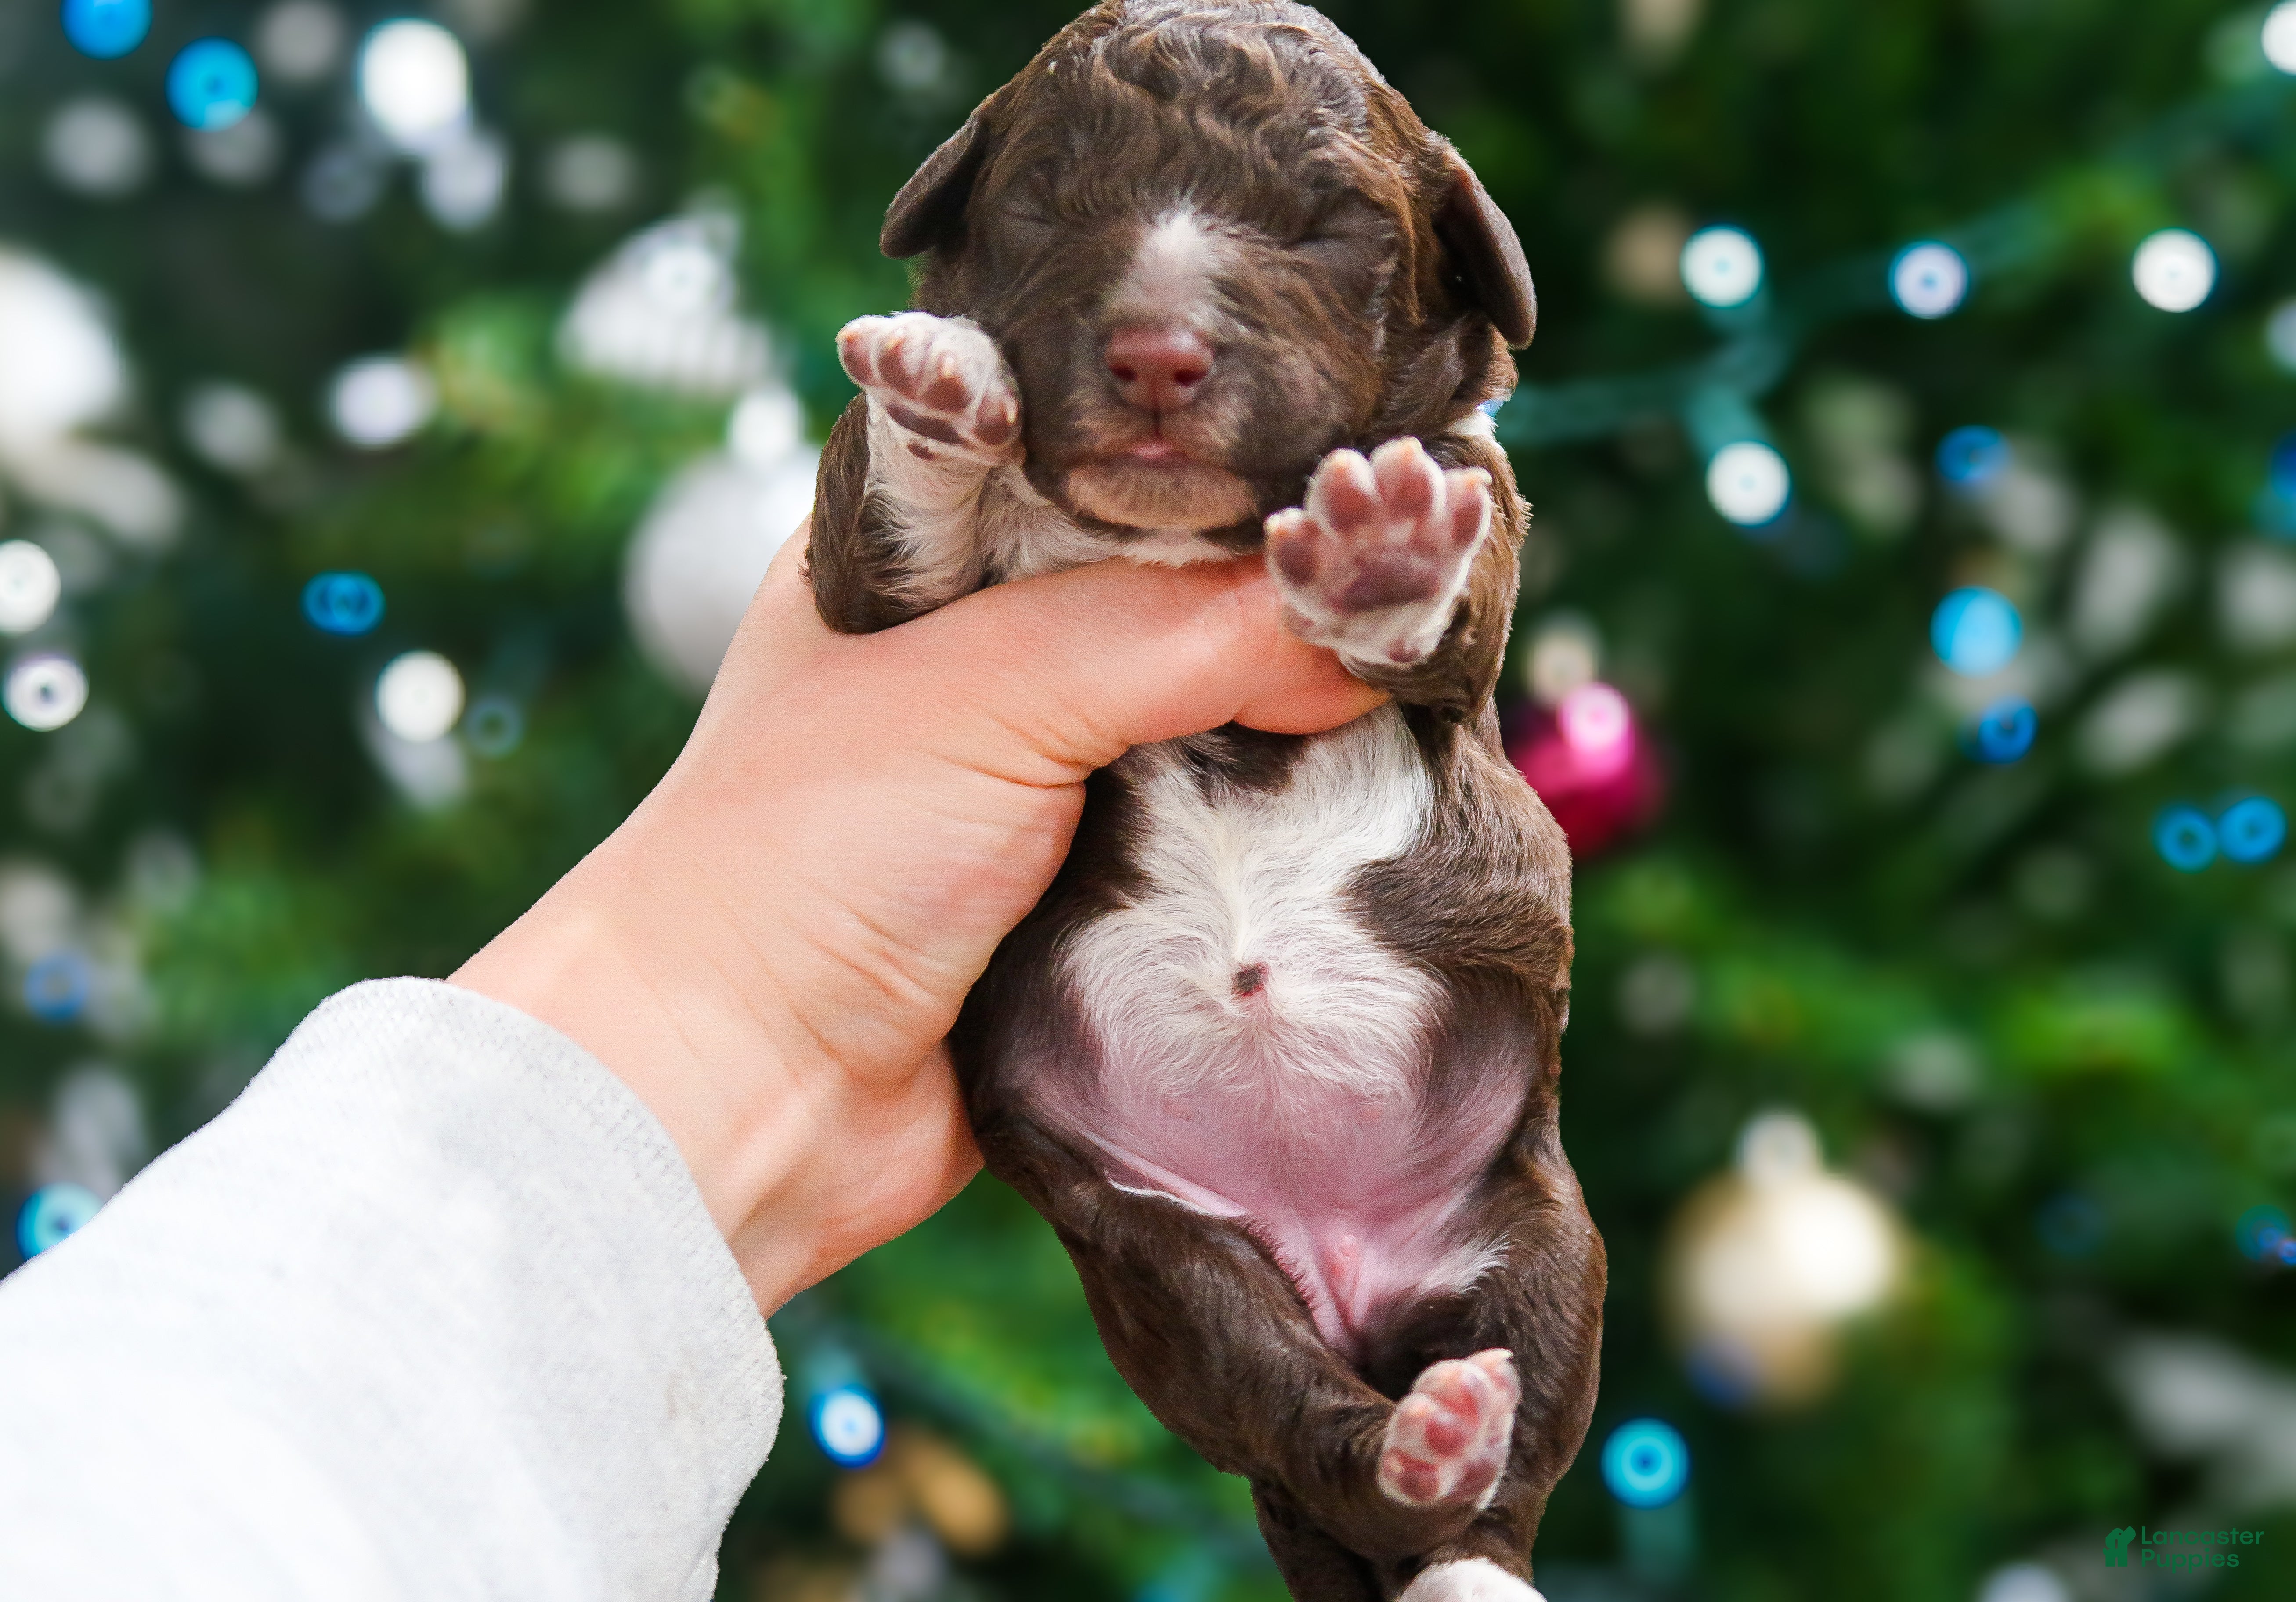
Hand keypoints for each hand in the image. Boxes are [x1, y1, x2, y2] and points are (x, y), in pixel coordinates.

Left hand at [454, 526, 1385, 1312]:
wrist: (739, 1098)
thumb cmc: (808, 857)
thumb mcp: (994, 688)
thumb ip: (1182, 634)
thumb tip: (1364, 633)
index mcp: (927, 552)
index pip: (1116, 464)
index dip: (1236, 462)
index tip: (1364, 468)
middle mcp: (987, 653)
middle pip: (1182, 590)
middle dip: (1288, 596)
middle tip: (1416, 574)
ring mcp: (1042, 778)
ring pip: (1214, 718)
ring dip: (1297, 721)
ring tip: (1413, 681)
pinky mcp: (1091, 893)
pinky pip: (1216, 841)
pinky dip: (1280, 832)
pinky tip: (1368, 800)